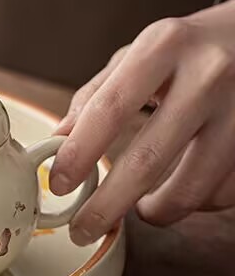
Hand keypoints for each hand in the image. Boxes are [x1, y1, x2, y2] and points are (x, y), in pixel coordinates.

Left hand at [50, 0, 234, 245]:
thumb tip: (57, 142)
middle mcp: (207, 76)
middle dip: (107, 205)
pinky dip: (196, 202)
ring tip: (140, 209)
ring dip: (156, 211)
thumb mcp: (140, 54)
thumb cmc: (189, 48)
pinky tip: (182, 190)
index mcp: (164, 46)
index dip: (79, 153)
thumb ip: (97, 95)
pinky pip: (222, 193)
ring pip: (191, 188)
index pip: (110, 108)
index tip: (58, 184)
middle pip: (148, 159)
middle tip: (82, 228)